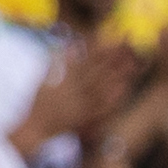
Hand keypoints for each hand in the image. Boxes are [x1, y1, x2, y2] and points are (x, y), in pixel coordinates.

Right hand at [20, 34, 153, 153]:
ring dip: (118, 74)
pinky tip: (124, 88)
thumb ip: (55, 63)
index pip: (86, 60)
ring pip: (104, 86)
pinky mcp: (85, 118)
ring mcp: (81, 105)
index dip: (100, 47)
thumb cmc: (37, 104)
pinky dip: (113, 97)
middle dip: (114, 57)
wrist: (35, 129)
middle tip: (129, 44)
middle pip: (99, 70)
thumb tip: (68, 46)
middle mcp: (75, 92)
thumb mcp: (43, 80)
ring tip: (132, 62)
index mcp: (65, 81)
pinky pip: (102, 107)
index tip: (112, 37)